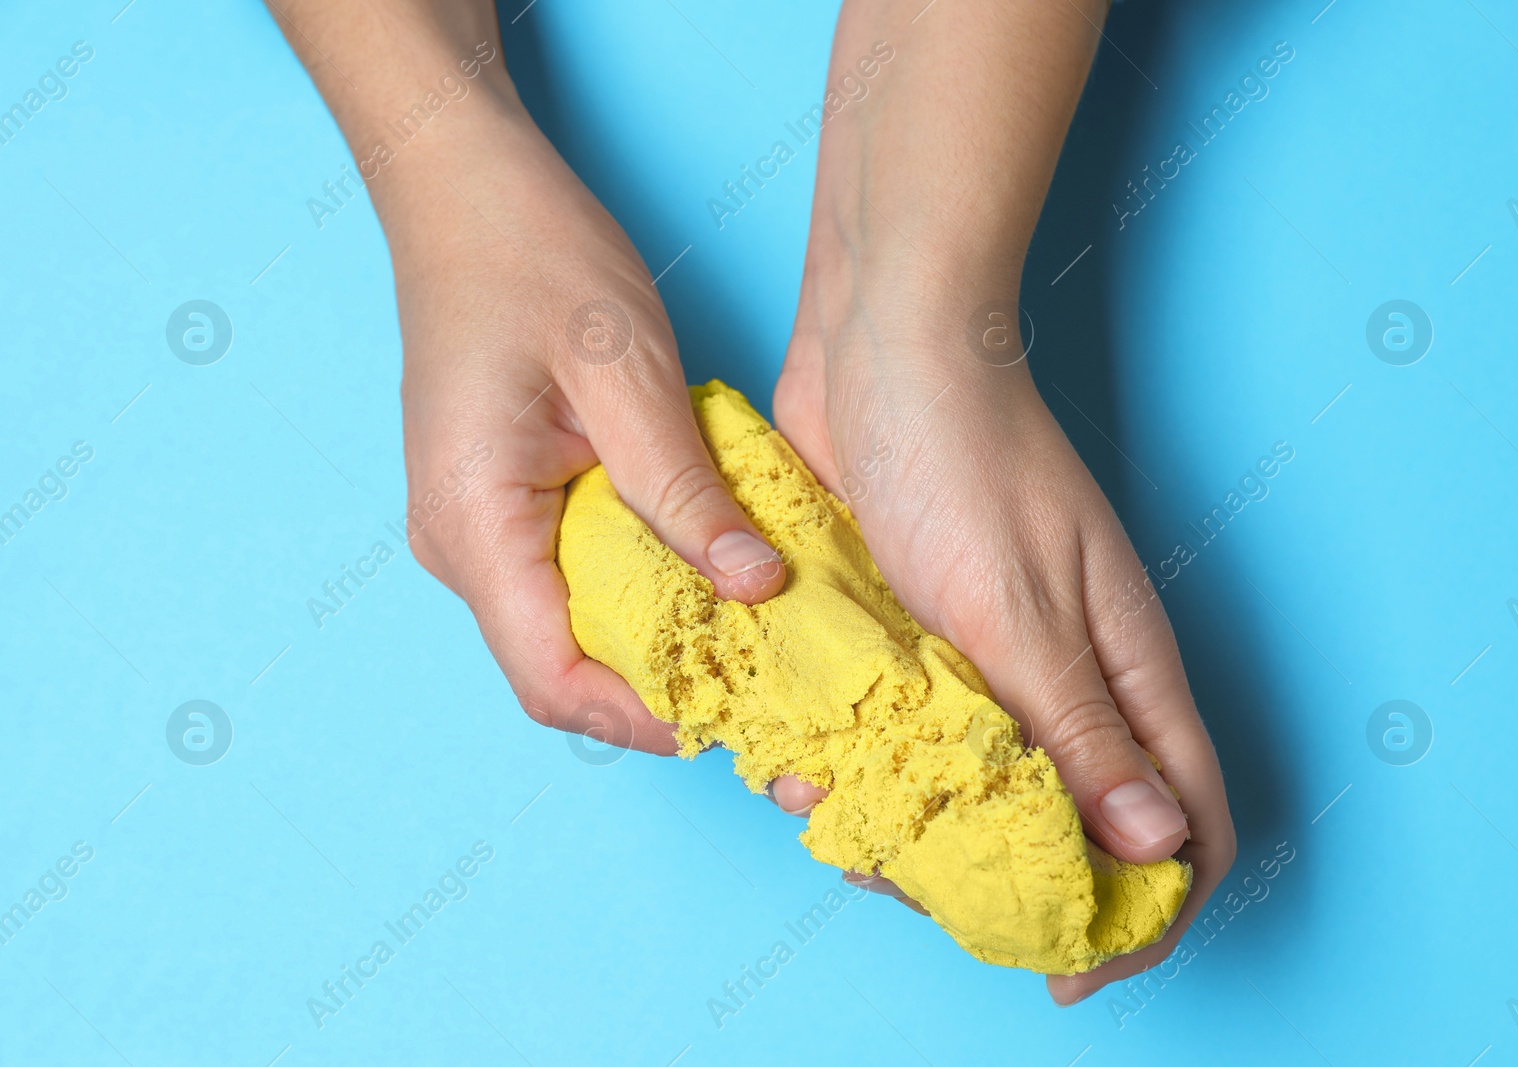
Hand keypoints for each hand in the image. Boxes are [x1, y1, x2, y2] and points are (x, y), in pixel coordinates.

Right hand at [386, 102, 785, 753]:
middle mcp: (458, 543)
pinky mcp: (495, 504)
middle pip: (557, 666)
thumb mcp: (624, 374)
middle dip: (657, 685)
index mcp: (472, 522)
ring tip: (742, 631)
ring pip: (564, 626)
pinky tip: (699, 570)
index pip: (551, 679)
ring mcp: (470, 527)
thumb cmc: (531, 260)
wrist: (463, 190)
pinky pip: (564, 579)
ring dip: (650, 639)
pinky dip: (634, 591)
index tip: (733, 714)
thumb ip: (684, 491)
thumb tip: (756, 587)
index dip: (643, 716)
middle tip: (758, 678)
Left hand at [769, 276, 1235, 1002]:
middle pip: (1061, 827)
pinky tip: (793, 753)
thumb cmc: (964, 459)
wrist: (879, 345)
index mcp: (1124, 676)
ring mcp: (982, 659)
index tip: (1068, 969)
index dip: (1141, 916)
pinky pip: (894, 729)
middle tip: (904, 871)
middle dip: (990, 875)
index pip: (1178, 831)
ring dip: (900, 818)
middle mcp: (1063, 679)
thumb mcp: (1021, 611)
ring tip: (823, 800)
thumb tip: (1153, 850)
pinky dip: (851, 758)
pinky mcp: (909, 635)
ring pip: (966, 787)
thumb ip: (1081, 732)